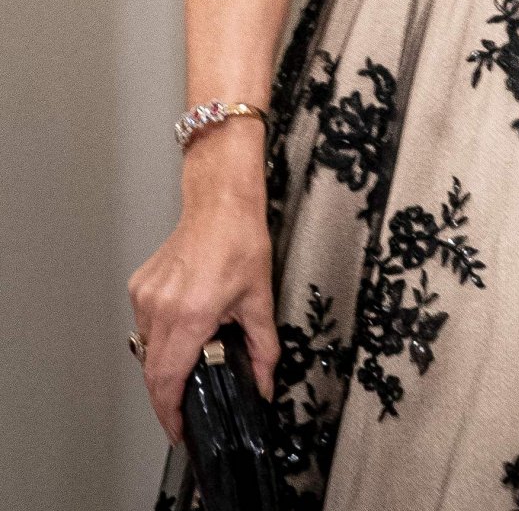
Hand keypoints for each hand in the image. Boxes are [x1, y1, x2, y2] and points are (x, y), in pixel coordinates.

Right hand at [127, 186, 278, 443]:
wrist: (220, 204)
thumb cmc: (239, 241)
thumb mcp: (259, 300)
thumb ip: (262, 350)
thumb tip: (264, 384)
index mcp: (191, 314)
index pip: (168, 380)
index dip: (169, 413)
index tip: (178, 430)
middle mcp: (162, 307)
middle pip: (153, 372)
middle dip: (166, 398)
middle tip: (183, 411)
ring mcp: (146, 296)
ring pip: (146, 350)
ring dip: (163, 367)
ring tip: (188, 364)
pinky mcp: (139, 287)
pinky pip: (144, 326)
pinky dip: (160, 338)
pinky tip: (180, 329)